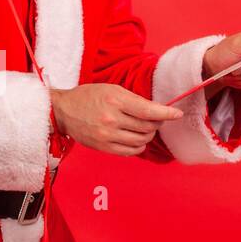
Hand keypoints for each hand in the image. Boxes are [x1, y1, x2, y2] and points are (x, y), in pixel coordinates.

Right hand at [50, 83, 182, 156]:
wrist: (63, 111)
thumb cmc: (88, 97)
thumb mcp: (112, 89)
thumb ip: (134, 99)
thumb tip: (157, 110)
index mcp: (116, 100)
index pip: (149, 110)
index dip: (167, 113)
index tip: (177, 113)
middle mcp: (112, 119)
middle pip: (148, 127)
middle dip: (156, 123)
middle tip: (154, 119)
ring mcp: (107, 135)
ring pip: (141, 141)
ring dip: (148, 135)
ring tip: (144, 129)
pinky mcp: (104, 147)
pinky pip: (131, 152)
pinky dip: (138, 146)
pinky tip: (136, 139)